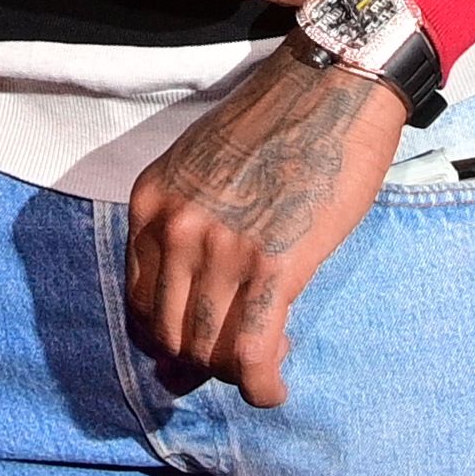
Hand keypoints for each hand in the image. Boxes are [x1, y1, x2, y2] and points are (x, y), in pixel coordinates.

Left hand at [128, 41, 406, 404]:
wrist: (334, 85)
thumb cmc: (279, 122)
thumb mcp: (204, 163)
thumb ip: (189, 221)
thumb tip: (193, 291)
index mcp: (152, 203)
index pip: (139, 299)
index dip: (169, 332)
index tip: (198, 338)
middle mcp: (175, 229)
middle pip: (171, 332)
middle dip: (200, 359)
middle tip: (232, 360)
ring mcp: (221, 249)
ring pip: (208, 348)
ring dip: (233, 372)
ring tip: (262, 370)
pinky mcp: (273, 265)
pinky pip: (251, 350)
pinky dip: (260, 385)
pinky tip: (272, 391)